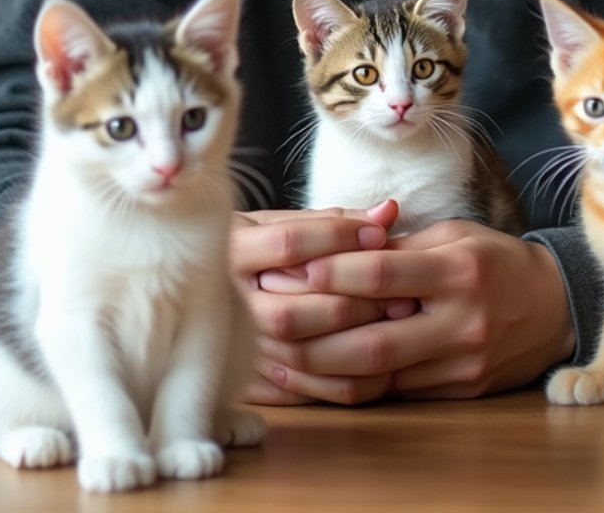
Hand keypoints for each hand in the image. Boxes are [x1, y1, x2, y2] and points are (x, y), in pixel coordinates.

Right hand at [231, 200, 414, 404]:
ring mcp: (234, 346)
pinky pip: (297, 391)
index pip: (288, 244)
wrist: (203, 283)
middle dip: (351, 302)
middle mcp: (227, 301)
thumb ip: (335, 220)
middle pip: (291, 311)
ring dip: (351, 341)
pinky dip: (340, 381)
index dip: (337, 237)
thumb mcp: (283, 224)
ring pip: (295, 354)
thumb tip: (389, 211)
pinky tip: (378, 366)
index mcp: (233, 249)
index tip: (379, 234)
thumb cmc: (257, 248)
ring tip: (393, 323)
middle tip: (400, 292)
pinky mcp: (248, 379)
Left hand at [268, 220, 574, 404]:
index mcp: (459, 271)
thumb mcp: (454, 236)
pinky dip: (347, 386)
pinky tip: (312, 377)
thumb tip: (335, 249)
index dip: (336, 273)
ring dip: (320, 370)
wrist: (555, 307)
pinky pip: (392, 394)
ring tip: (274, 357)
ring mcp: (458, 365)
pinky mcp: (455, 393)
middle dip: (313, 334)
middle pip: (373, 340)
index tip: (293, 266)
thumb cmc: (495, 260)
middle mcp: (460, 322)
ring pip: (377, 377)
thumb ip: (398, 248)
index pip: (385, 276)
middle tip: (264, 320)